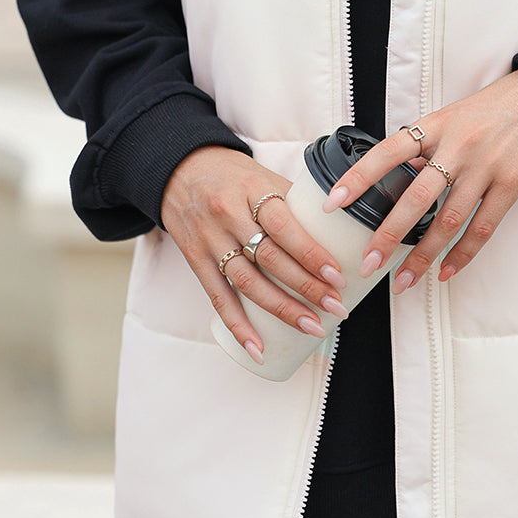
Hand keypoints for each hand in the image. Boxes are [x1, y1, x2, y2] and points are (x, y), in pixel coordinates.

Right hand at [160, 146, 351, 363]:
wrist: (180, 169)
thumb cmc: (234, 175)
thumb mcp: (263, 177)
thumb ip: (293, 203)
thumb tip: (337, 234)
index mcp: (252, 189)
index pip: (284, 225)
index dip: (311, 253)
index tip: (337, 275)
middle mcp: (228, 214)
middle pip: (270, 258)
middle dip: (306, 286)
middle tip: (336, 306)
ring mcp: (210, 239)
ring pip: (247, 282)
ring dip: (282, 309)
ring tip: (312, 326)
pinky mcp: (196, 260)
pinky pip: (218, 297)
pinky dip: (238, 326)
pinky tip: (258, 348)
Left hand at [323, 70, 517, 292]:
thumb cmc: (492, 110)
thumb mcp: (451, 117)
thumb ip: (425, 147)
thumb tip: (396, 177)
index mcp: (436, 125)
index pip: (388, 152)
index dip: (358, 178)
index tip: (333, 204)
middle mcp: (458, 146)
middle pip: (416, 197)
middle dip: (388, 234)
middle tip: (367, 263)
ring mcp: (485, 166)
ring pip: (447, 220)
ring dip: (423, 256)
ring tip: (403, 281)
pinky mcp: (510, 184)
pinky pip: (482, 227)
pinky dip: (462, 254)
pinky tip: (445, 271)